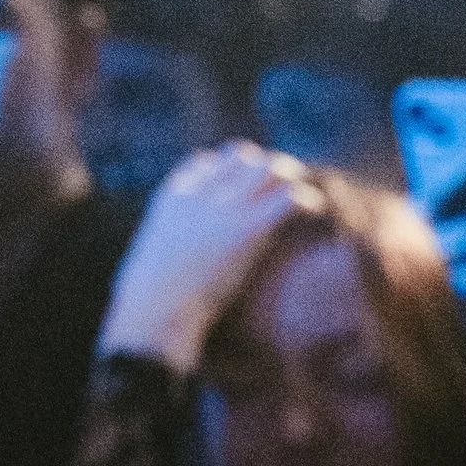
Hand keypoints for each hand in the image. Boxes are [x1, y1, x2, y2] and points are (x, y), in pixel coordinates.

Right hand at [100, 142, 323, 373]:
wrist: (155, 308)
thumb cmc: (151, 297)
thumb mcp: (152, 258)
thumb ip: (169, 245)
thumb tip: (169, 264)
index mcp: (173, 197)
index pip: (206, 163)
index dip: (227, 171)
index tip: (242, 188)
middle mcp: (201, 194)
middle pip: (241, 157)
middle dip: (263, 167)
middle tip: (282, 186)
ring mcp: (223, 209)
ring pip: (267, 169)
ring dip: (288, 175)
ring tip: (303, 192)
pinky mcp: (246, 229)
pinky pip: (285, 199)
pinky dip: (304, 199)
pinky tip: (315, 207)